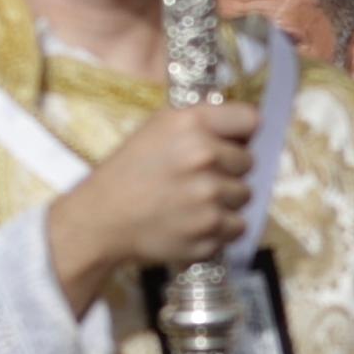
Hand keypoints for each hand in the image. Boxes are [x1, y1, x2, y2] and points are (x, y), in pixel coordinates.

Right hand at [42, 101, 254, 315]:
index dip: (242, 132)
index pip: (250, 120)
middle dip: (230, 169)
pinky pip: (237, 227)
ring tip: (196, 200)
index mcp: (192, 124)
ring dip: (226, 200)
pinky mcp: (209, 233)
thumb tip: (241, 120)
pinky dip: (222, 228)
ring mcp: (208, 198)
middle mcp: (204, 157)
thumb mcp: (157, 127)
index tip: (233, 141)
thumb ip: (199, 119)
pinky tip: (196, 221)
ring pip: (245, 196)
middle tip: (201, 176)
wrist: (103, 218)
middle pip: (249, 162)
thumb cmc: (129, 170)